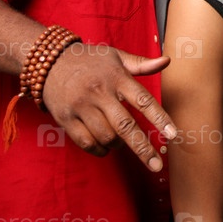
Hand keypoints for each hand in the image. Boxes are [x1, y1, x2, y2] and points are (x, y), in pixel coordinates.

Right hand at [41, 45, 176, 170]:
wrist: (49, 62)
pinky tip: (105, 146)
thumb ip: (141, 63)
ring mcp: (81, 106)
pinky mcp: (66, 119)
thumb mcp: (116, 56)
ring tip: (122, 141)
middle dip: (143, 148)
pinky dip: (100, 150)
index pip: (143, 99)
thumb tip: (167, 61)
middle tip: (156, 165)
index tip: (173, 134)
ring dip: (119, 145)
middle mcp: (100, 92)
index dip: (159, 118)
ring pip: (106, 137)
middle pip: (125, 126)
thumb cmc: (89, 60)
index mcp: (116, 77)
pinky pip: (87, 143)